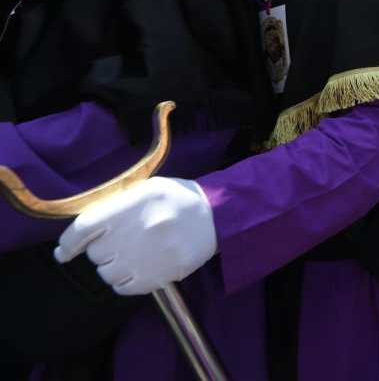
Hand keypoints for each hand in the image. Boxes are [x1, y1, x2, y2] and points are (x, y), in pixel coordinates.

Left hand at [54, 178, 216, 295]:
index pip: (83, 229)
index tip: (64, 252)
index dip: (68, 243)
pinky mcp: (158, 276)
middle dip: (102, 250)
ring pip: (107, 273)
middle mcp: (135, 232)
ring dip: (114, 266)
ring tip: (133, 255)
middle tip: (121, 242)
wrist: (217, 216)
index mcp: (130, 206)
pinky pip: (123, 287)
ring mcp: (146, 257)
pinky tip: (138, 268)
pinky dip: (124, 281)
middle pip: (95, 254)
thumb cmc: (178, 199)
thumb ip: (116, 205)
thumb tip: (83, 230)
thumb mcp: (146, 189)